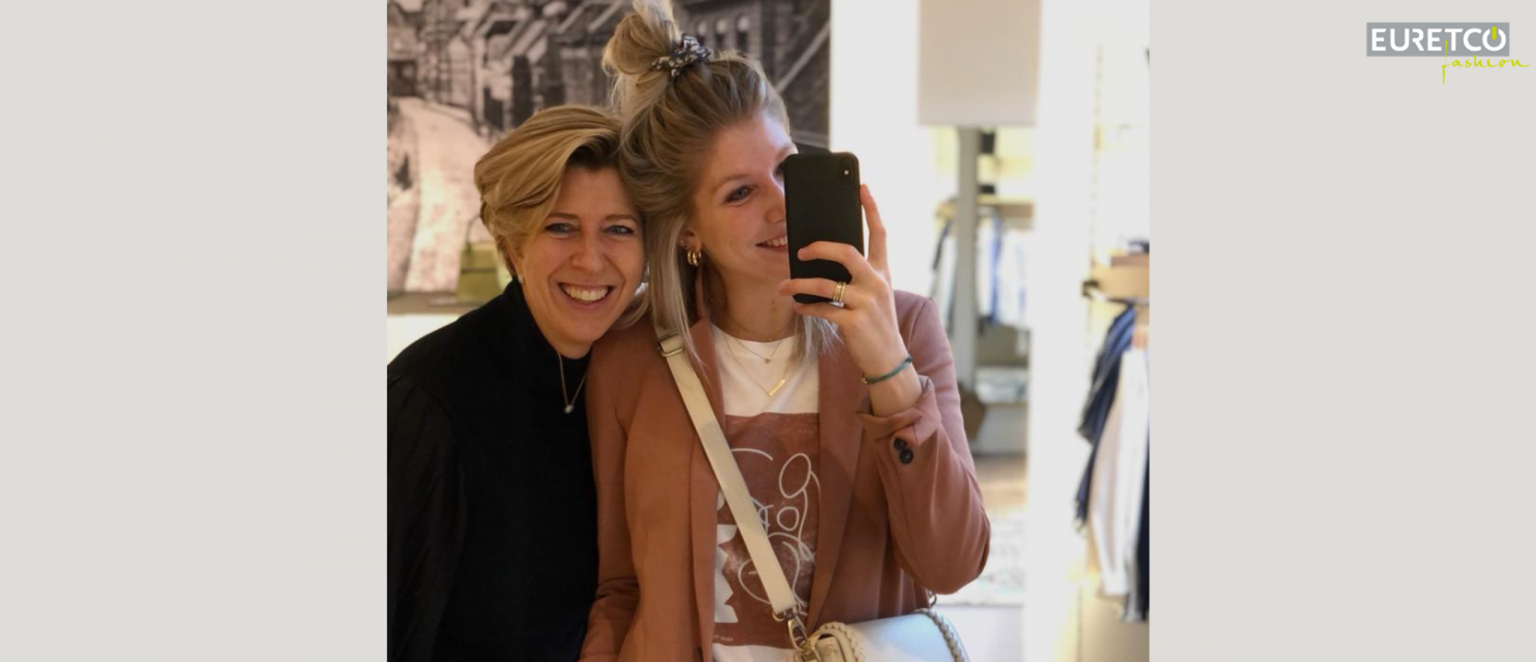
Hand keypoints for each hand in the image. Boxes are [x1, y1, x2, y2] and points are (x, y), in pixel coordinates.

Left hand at [777, 185, 908, 380]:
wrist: (888, 359)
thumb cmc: (876, 324)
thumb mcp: (874, 295)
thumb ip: (857, 276)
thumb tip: (822, 260)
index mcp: (882, 272)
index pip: (880, 233)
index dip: (871, 208)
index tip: (861, 187)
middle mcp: (877, 282)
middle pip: (847, 251)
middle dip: (820, 247)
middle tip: (801, 249)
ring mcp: (867, 302)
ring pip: (826, 284)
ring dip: (799, 284)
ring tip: (783, 286)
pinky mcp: (855, 322)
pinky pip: (822, 309)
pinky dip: (806, 308)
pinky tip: (796, 306)